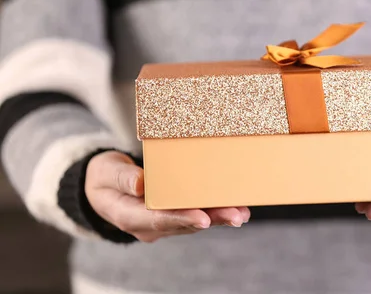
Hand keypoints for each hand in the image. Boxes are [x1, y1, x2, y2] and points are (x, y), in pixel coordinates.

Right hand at [85, 151, 250, 242]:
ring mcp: (161, 222)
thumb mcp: (106, 171)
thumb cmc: (104, 176)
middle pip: (183, 224)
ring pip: (193, 221)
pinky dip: (214, 211)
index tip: (203, 217)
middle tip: (236, 215)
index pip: (158, 219)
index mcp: (129, 216)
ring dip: (218, 217)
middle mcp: (148, 225)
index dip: (182, 218)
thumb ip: (122, 177)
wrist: (101, 185)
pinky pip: (194, 214)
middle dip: (212, 219)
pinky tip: (234, 207)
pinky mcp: (171, 215)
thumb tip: (140, 183)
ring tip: (242, 213)